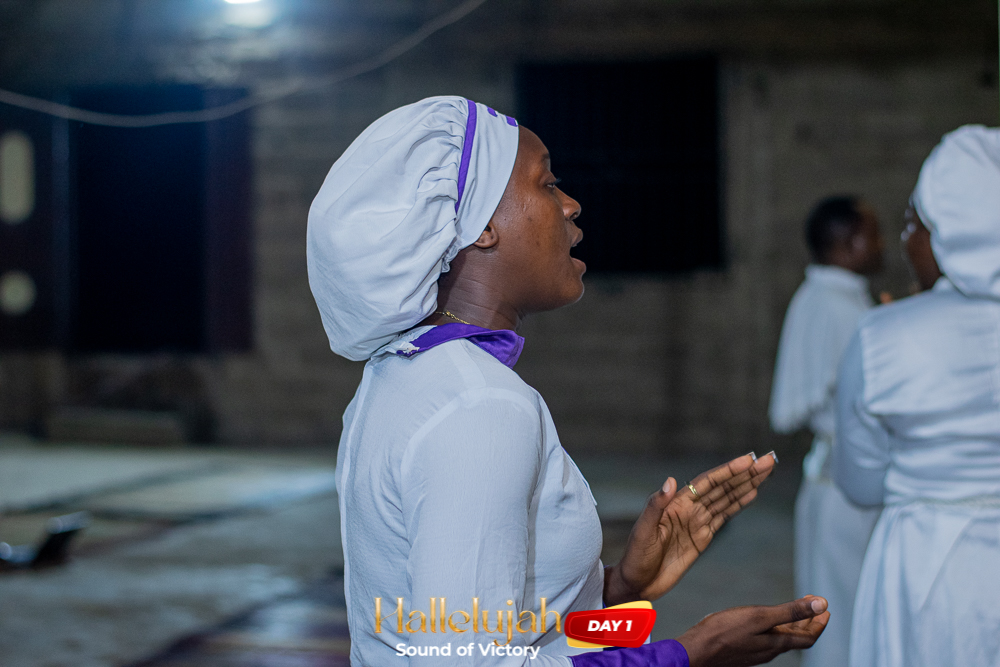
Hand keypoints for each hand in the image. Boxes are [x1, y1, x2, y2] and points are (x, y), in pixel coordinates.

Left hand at [604, 453, 775, 604]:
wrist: (638, 582)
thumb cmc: (636, 556)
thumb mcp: (643, 530)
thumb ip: (656, 506)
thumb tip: (670, 481)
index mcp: (676, 503)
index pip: (707, 482)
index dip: (728, 471)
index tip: (749, 460)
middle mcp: (689, 508)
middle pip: (723, 487)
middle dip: (746, 474)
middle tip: (769, 460)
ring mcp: (697, 522)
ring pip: (727, 499)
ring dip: (746, 485)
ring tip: (766, 471)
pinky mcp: (702, 537)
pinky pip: (724, 517)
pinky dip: (739, 505)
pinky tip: (752, 494)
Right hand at [677, 596, 830, 666]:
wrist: (697, 651)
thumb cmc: (724, 632)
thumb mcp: (760, 617)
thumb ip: (791, 611)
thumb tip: (821, 605)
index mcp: (776, 643)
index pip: (807, 637)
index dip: (819, 623)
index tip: (825, 609)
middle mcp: (769, 650)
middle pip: (796, 638)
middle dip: (808, 622)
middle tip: (815, 608)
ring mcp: (755, 652)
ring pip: (781, 639)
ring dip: (792, 625)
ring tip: (796, 612)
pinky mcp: (743, 651)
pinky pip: (767, 640)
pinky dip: (775, 629)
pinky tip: (767, 623)